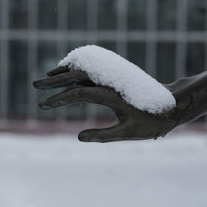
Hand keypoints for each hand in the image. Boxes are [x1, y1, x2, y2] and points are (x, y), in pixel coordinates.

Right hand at [33, 66, 178, 141]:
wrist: (171, 104)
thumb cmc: (152, 121)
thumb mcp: (128, 132)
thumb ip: (103, 135)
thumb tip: (78, 137)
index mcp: (110, 94)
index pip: (77, 94)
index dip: (58, 99)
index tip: (43, 104)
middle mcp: (108, 81)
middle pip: (76, 76)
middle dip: (54, 81)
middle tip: (35, 85)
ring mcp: (111, 76)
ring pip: (83, 70)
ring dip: (64, 72)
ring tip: (47, 77)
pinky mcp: (113, 76)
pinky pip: (90, 71)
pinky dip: (76, 71)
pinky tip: (68, 74)